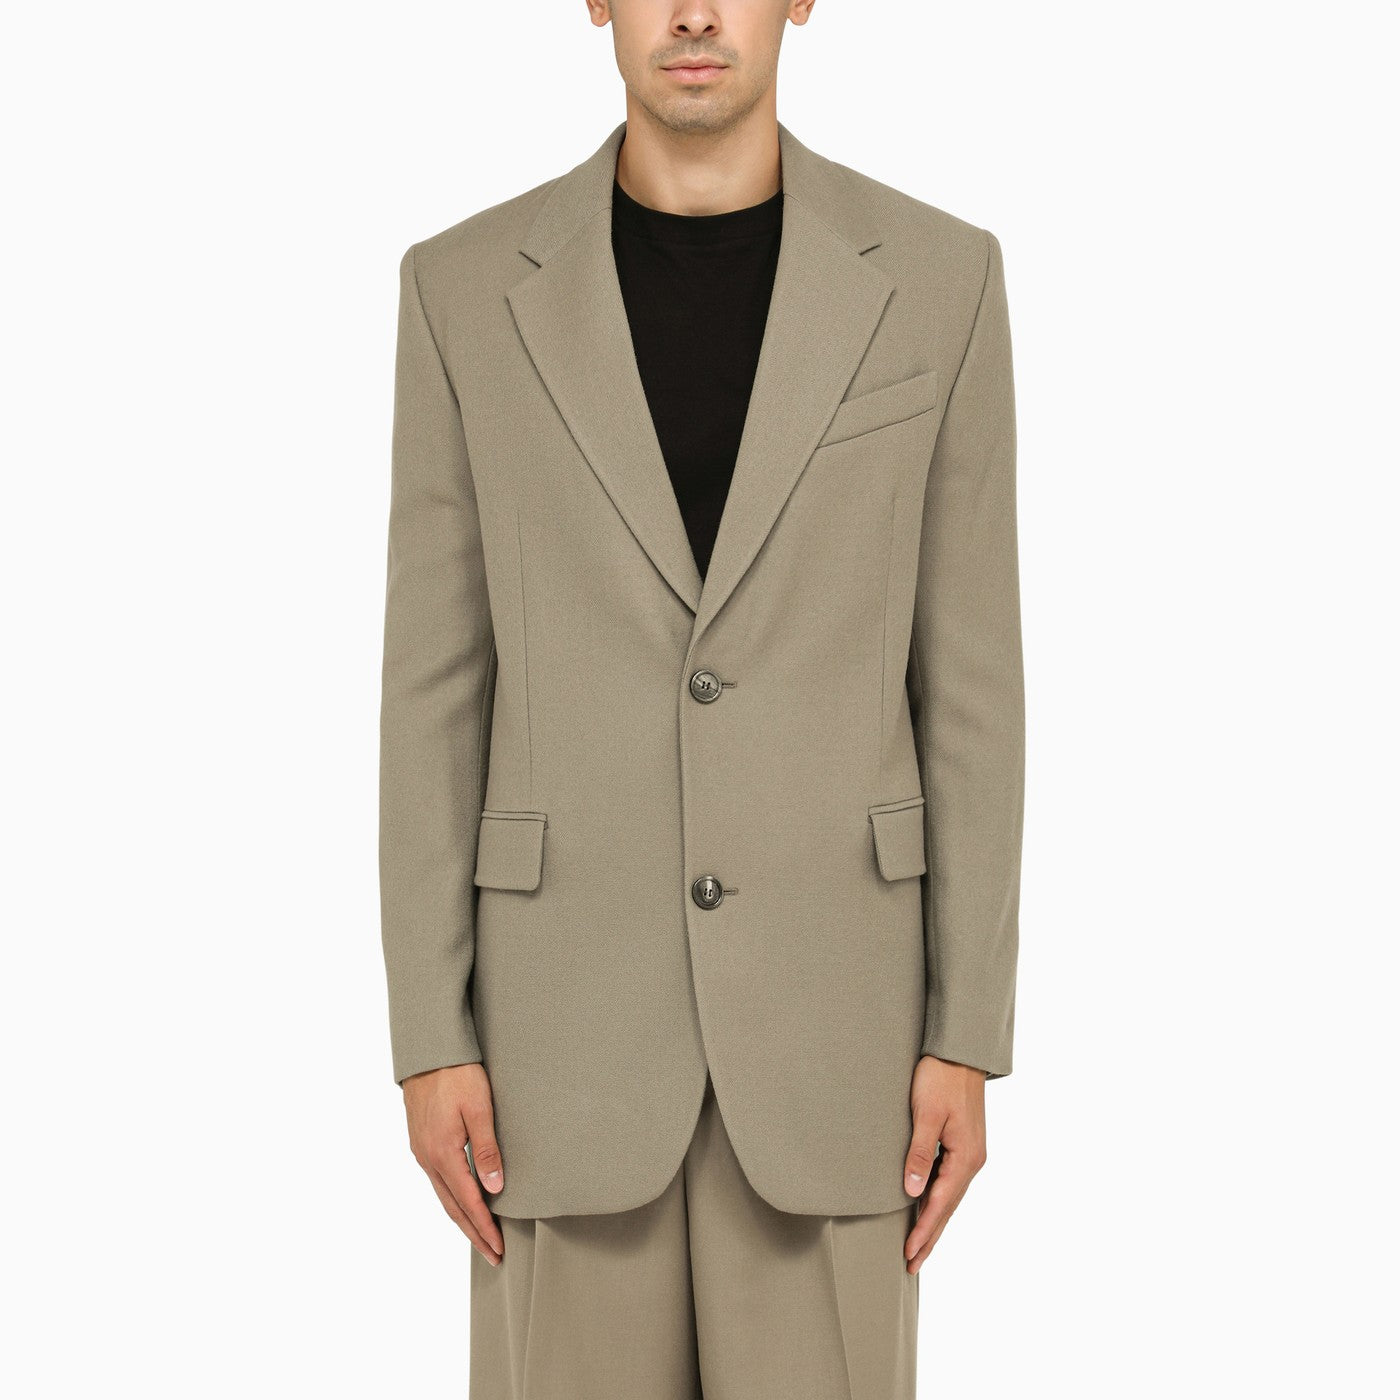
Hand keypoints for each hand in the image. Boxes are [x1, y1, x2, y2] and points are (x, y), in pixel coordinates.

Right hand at [403, 1063, 505, 1264]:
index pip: (468, 1202)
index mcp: (443, 1153)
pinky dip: (452, 1199)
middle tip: (493, 1255)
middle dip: (474, 1233)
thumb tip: (495, 1189)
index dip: (485, 1227)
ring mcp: (421, 1151)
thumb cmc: (458, 1074)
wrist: (428, 1050)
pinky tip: (461, 1201)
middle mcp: (428, 1158)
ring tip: (480, 1236)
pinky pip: (438, 1181)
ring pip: (443, 1196)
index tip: (499, 1249)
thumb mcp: (479, 1109)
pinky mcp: (421, 1141)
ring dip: (462, 1219)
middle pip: (453, 1207)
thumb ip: (486, 1150)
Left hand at [902, 1054, 986, 1273]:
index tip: (909, 1254)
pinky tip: (928, 1207)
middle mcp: (972, 1160)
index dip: (924, 1231)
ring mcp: (970, 1152)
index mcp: (965, 1157)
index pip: (941, 1205)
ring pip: (950, 1196)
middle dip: (930, 1237)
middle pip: (948, 1207)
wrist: (960, 1051)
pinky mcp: (965, 1143)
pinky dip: (939, 1201)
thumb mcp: (926, 1114)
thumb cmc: (940, 1078)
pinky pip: (951, 1182)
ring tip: (918, 1245)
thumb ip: (919, 1154)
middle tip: (912, 1264)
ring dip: (935, 1221)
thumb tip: (912, 1192)